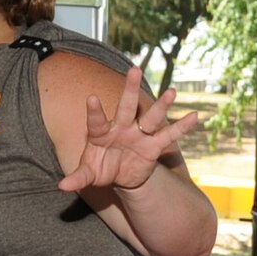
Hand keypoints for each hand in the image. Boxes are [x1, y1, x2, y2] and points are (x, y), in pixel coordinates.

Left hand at [56, 64, 199, 195]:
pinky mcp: (153, 147)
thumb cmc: (100, 169)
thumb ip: (77, 177)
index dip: (94, 110)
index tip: (92, 98)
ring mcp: (139, 135)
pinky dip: (182, 127)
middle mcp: (121, 128)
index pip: (96, 120)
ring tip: (172, 91)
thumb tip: (61, 186)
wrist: (119, 176)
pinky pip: (169, 136)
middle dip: (130, 89)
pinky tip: (195, 116)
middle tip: (134, 69)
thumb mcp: (88, 174)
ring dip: (162, 105)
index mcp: (101, 132)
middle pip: (126, 106)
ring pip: (151, 117)